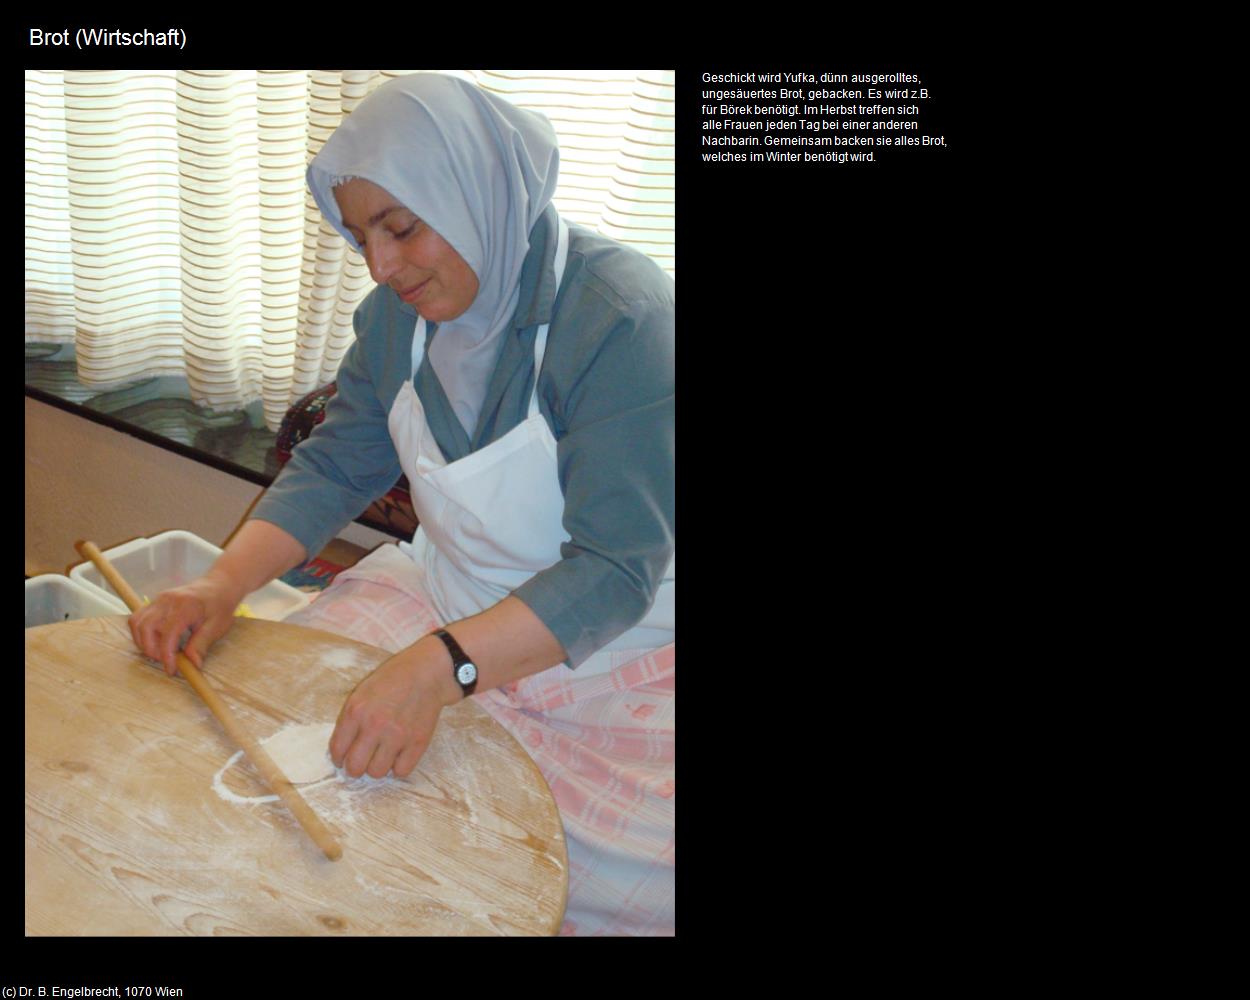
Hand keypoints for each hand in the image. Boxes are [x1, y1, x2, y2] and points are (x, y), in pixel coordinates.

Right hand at [128, 572, 244, 675]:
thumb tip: (192, 665)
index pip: (168, 633)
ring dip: (143, 642)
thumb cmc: (220, 605)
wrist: (218, 585)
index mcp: (185, 606)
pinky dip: (141, 633)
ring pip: (137, 622)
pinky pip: (138, 618)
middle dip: (151, 650)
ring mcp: (158, 599)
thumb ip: (201, 645)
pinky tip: (155, 642)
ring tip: (160, 653)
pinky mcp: (154, 602)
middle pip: (146, 627)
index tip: (171, 670)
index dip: (166, 655)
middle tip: (165, 661)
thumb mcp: (217, 626)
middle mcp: (167, 600)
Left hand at [330, 636, 460, 778]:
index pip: (338, 750)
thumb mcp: (363, 692)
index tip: (343, 759)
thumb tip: (343, 748)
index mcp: (357, 711)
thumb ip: (350, 719)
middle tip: (361, 762)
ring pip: (377, 772)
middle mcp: (375, 726)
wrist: (428, 673)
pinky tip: (398, 755)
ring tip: (382, 756)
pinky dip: (398, 767)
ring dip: (377, 767)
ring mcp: (397, 736)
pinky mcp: (417, 742)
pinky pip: (401, 771)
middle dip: (355, 768)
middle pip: (355, 767)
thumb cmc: (394, 679)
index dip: (339, 758)